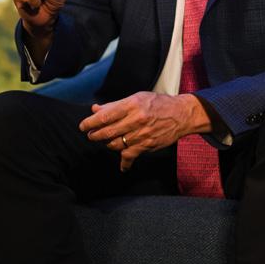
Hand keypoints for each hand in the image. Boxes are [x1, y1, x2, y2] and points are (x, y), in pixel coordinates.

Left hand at [79, 92, 211, 171]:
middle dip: (95, 135)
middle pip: (108, 131)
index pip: (105, 116)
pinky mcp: (147, 145)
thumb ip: (115, 105)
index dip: (90, 122)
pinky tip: (122, 165)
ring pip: (116, 144)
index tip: (83, 126)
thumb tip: (95, 109)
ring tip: (106, 140)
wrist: (181, 114)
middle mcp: (136, 119)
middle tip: (91, 135)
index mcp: (132, 105)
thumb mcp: (136, 98)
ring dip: (108, 144)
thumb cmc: (157, 103)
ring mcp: (142, 134)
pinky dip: (124, 162)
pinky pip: (130, 156)